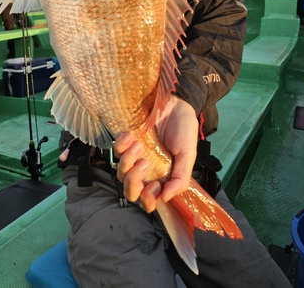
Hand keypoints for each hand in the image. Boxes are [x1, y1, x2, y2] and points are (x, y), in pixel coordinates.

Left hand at [115, 95, 197, 212]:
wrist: (176, 103)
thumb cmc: (184, 129)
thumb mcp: (188, 154)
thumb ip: (181, 178)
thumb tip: (165, 198)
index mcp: (162, 178)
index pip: (148, 201)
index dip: (147, 200)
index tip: (156, 185)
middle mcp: (146, 171)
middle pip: (130, 191)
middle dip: (133, 183)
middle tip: (144, 165)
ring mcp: (134, 156)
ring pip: (120, 173)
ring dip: (129, 161)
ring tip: (140, 145)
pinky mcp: (125, 141)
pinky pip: (116, 150)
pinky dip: (121, 145)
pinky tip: (132, 135)